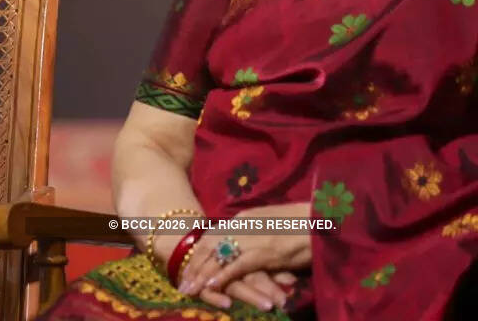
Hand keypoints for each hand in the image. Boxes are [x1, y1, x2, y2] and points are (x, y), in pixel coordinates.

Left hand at [180, 204, 311, 309]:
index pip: (213, 236)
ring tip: (189, 288)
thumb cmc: (302, 223)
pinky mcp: (266, 252)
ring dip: (203, 275)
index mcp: (244, 219)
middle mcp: (243, 226)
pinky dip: (223, 276)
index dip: (198, 253)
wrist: (324, 219)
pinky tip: (211, 286)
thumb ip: (254, 234)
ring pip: (219, 257)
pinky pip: (238, 266)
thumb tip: (243, 248)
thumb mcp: (271, 224)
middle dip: (194, 265)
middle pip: (210, 246)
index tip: (186, 265)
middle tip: (181, 282)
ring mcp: (253, 238)